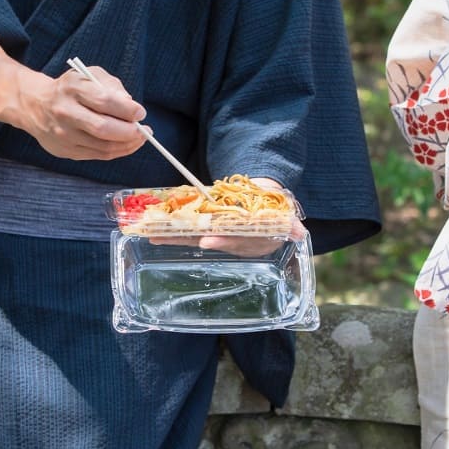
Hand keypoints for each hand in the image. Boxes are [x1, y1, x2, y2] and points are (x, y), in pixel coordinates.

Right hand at [0, 37, 148, 161]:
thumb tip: (132, 108)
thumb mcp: (88, 75)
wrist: (33, 105)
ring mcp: (63, 135)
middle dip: (130, 132)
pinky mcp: (65, 150)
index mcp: (71, 89)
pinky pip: (98, 155)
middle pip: (103, 128)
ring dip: (127, 145)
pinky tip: (126, 145)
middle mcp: (65, 112)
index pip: (104, 100)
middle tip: (144, 130)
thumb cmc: (69, 88)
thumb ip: (111, 86)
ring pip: (103, 147)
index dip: (127, 109)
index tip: (140, 112)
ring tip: (140, 138)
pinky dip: (117, 152)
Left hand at [149, 177, 306, 255]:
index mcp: (250, 242)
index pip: (235, 242)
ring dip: (172, 236)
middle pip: (205, 241)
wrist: (268, 206)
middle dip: (183, 239)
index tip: (208, 240)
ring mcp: (218, 236)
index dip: (222, 242)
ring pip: (193, 236)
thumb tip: (298, 232)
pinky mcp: (209, 226)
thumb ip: (291, 226)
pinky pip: (189, 228)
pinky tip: (154, 231)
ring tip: (151, 235)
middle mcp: (231, 242)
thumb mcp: (286, 218)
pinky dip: (172, 229)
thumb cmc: (276, 211)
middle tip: (162, 238)